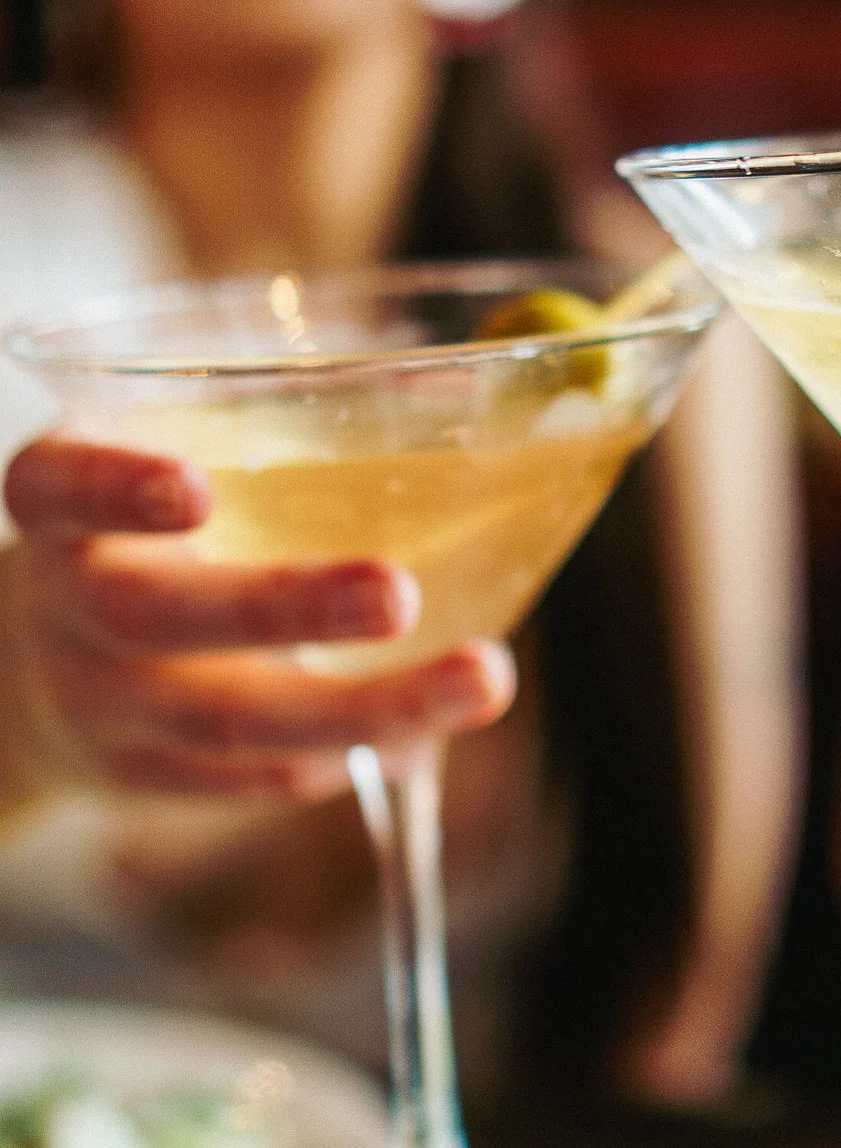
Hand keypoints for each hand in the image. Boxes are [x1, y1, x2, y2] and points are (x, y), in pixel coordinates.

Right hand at [2, 433, 514, 799]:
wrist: (37, 678)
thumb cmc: (156, 535)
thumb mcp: (174, 459)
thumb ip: (287, 420)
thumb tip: (488, 363)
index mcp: (62, 509)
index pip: (57, 487)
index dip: (114, 488)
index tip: (193, 487)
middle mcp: (68, 608)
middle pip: (153, 615)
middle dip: (282, 606)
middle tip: (397, 591)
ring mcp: (103, 708)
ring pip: (225, 724)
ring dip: (364, 707)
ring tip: (481, 676)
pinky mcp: (151, 784)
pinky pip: (255, 780)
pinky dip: (351, 756)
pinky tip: (427, 731)